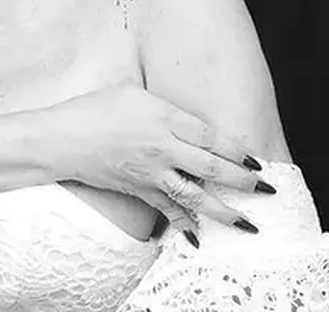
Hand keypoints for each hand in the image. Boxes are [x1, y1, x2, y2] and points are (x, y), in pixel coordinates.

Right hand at [50, 84, 273, 237]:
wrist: (61, 139)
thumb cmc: (94, 108)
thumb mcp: (132, 90)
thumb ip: (164, 102)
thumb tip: (186, 111)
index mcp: (164, 119)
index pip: (212, 137)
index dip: (238, 151)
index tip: (256, 161)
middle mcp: (163, 148)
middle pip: (212, 168)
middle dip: (244, 183)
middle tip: (267, 191)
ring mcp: (151, 173)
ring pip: (195, 196)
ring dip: (225, 212)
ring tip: (248, 225)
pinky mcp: (138, 190)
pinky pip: (167, 210)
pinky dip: (184, 224)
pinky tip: (199, 237)